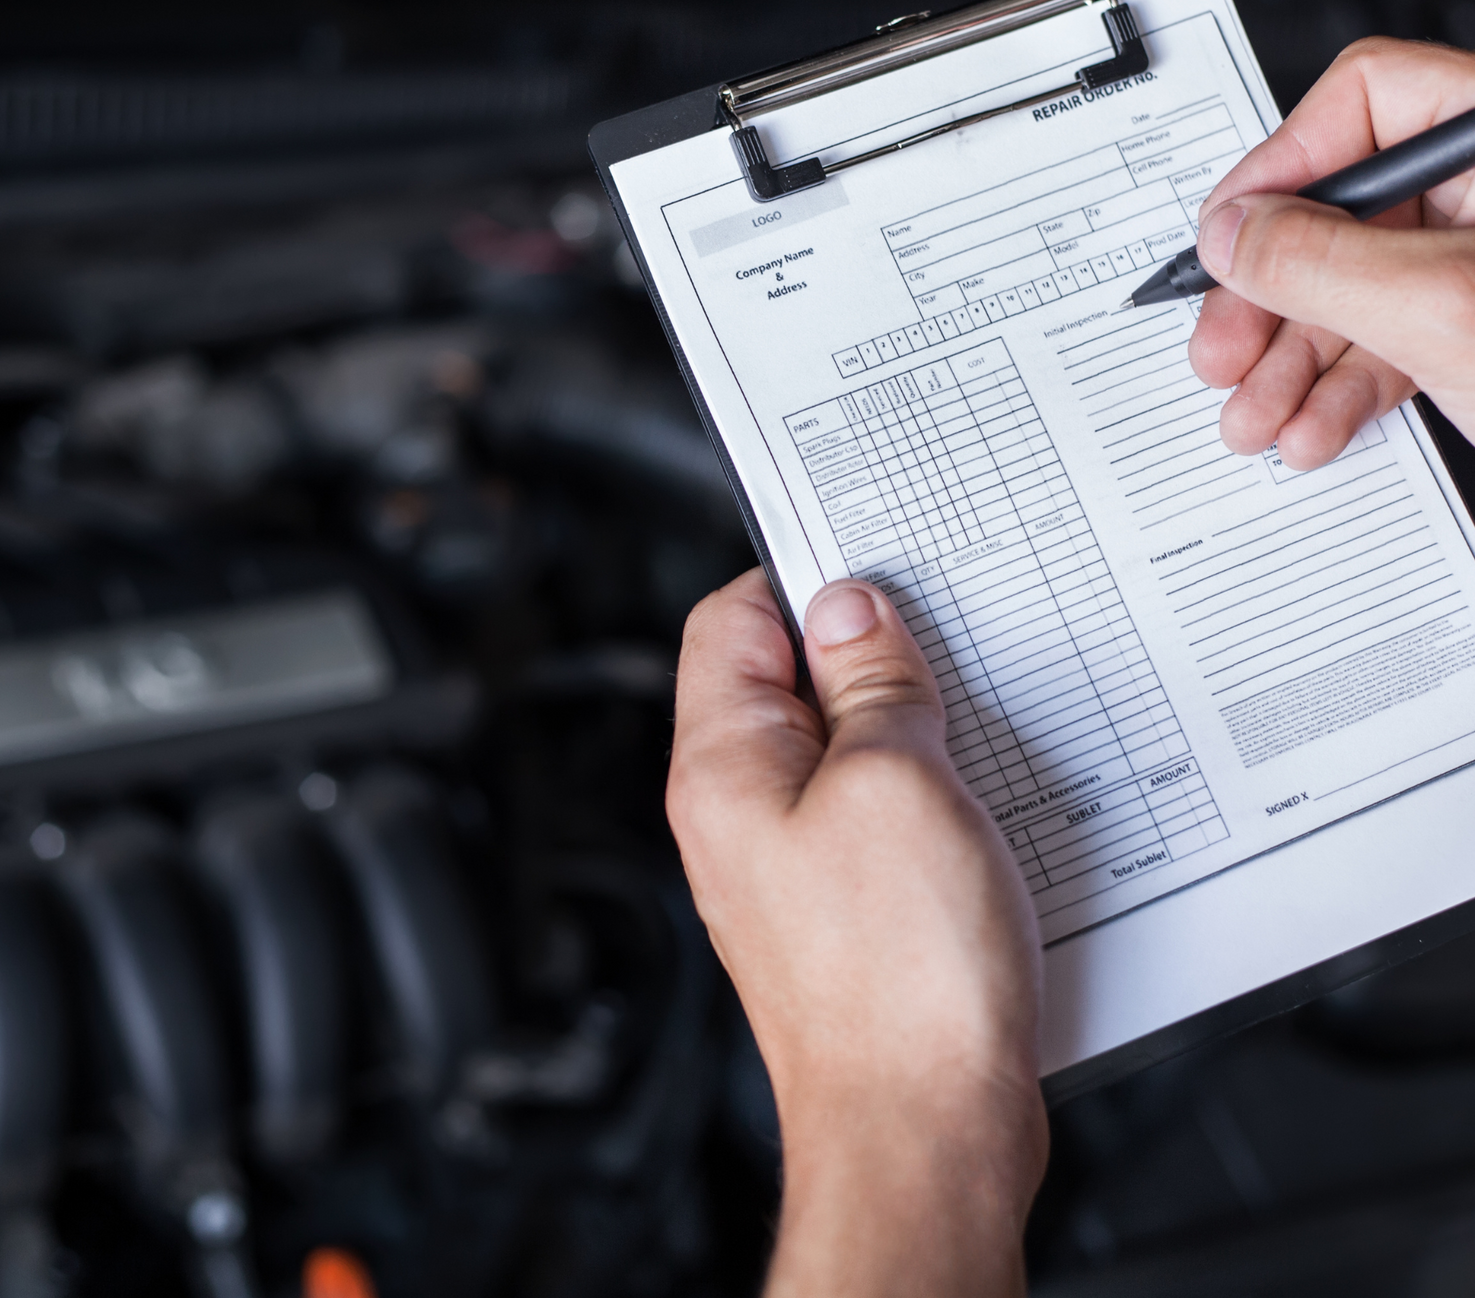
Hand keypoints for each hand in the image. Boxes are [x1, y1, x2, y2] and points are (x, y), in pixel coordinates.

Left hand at [667, 571, 1045, 1297]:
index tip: (880, 568)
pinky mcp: (844, 911)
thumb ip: (872, 682)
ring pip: (842, 752)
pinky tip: (982, 805)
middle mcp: (738, 815)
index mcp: (722, 767)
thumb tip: (851, 609)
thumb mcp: (899, 783)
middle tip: (945, 649)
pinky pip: (877, 818)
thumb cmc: (899, 985)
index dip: (803, 578)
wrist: (925, 1135)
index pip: (729, 619)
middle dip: (868, 655)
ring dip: (909, 729)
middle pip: (788, 682)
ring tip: (970, 733)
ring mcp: (789, 867)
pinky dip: (928, 796)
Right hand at [1189, 37, 1474, 468]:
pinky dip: (1346, 389)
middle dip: (1273, 297)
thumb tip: (1235, 232)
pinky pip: (1399, 341)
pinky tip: (1313, 426)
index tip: (1225, 240)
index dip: (1279, 170)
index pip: (1368, 101)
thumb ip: (1319, 260)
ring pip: (1363, 289)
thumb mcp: (1441, 309)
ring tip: (1254, 413)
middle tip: (1223, 347)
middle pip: (1348, 210)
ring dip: (1294, 361)